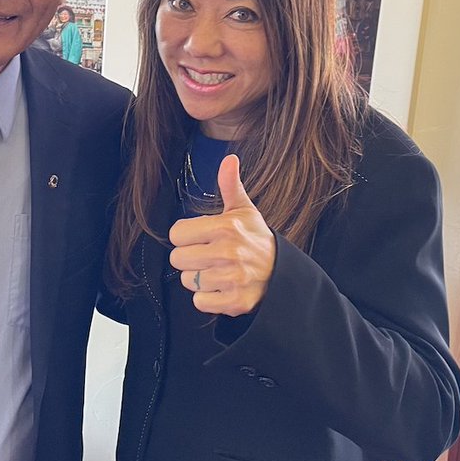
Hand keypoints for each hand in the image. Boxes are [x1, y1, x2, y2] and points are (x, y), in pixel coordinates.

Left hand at [170, 154, 276, 316]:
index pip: (176, 234)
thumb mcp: (245, 210)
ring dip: (200, 279)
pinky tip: (223, 287)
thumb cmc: (257, 239)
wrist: (283, 273)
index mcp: (225, 227)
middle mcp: (228, 253)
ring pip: (188, 281)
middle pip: (178, 259)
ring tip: (219, 271)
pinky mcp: (234, 302)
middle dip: (191, 258)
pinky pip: (200, 302)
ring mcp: (231, 279)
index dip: (186, 236)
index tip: (201, 237)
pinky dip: (208, 298)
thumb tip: (229, 159)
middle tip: (210, 256)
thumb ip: (230, 185)